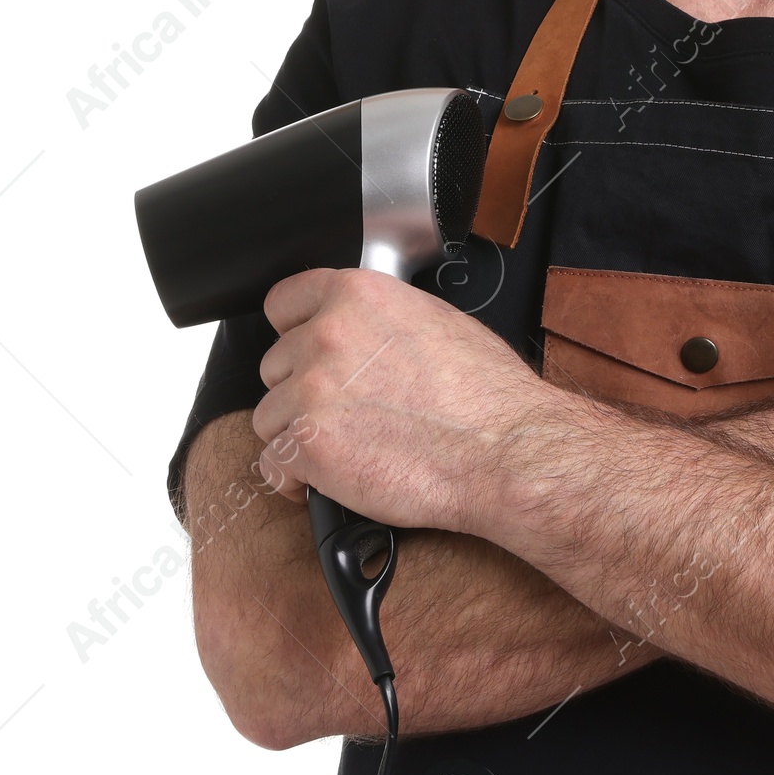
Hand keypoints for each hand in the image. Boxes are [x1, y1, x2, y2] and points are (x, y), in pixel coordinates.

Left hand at [251, 268, 550, 534]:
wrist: (503, 450)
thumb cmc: (485, 394)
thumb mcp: (436, 322)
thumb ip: (379, 320)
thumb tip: (360, 332)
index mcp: (358, 295)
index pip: (284, 303)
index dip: (295, 332)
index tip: (304, 353)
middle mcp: (328, 334)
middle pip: (275, 365)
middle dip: (303, 391)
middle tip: (344, 413)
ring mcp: (313, 389)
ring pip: (270, 417)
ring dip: (299, 436)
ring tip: (344, 449)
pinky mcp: (307, 445)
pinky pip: (272, 464)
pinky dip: (294, 478)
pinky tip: (330, 479)